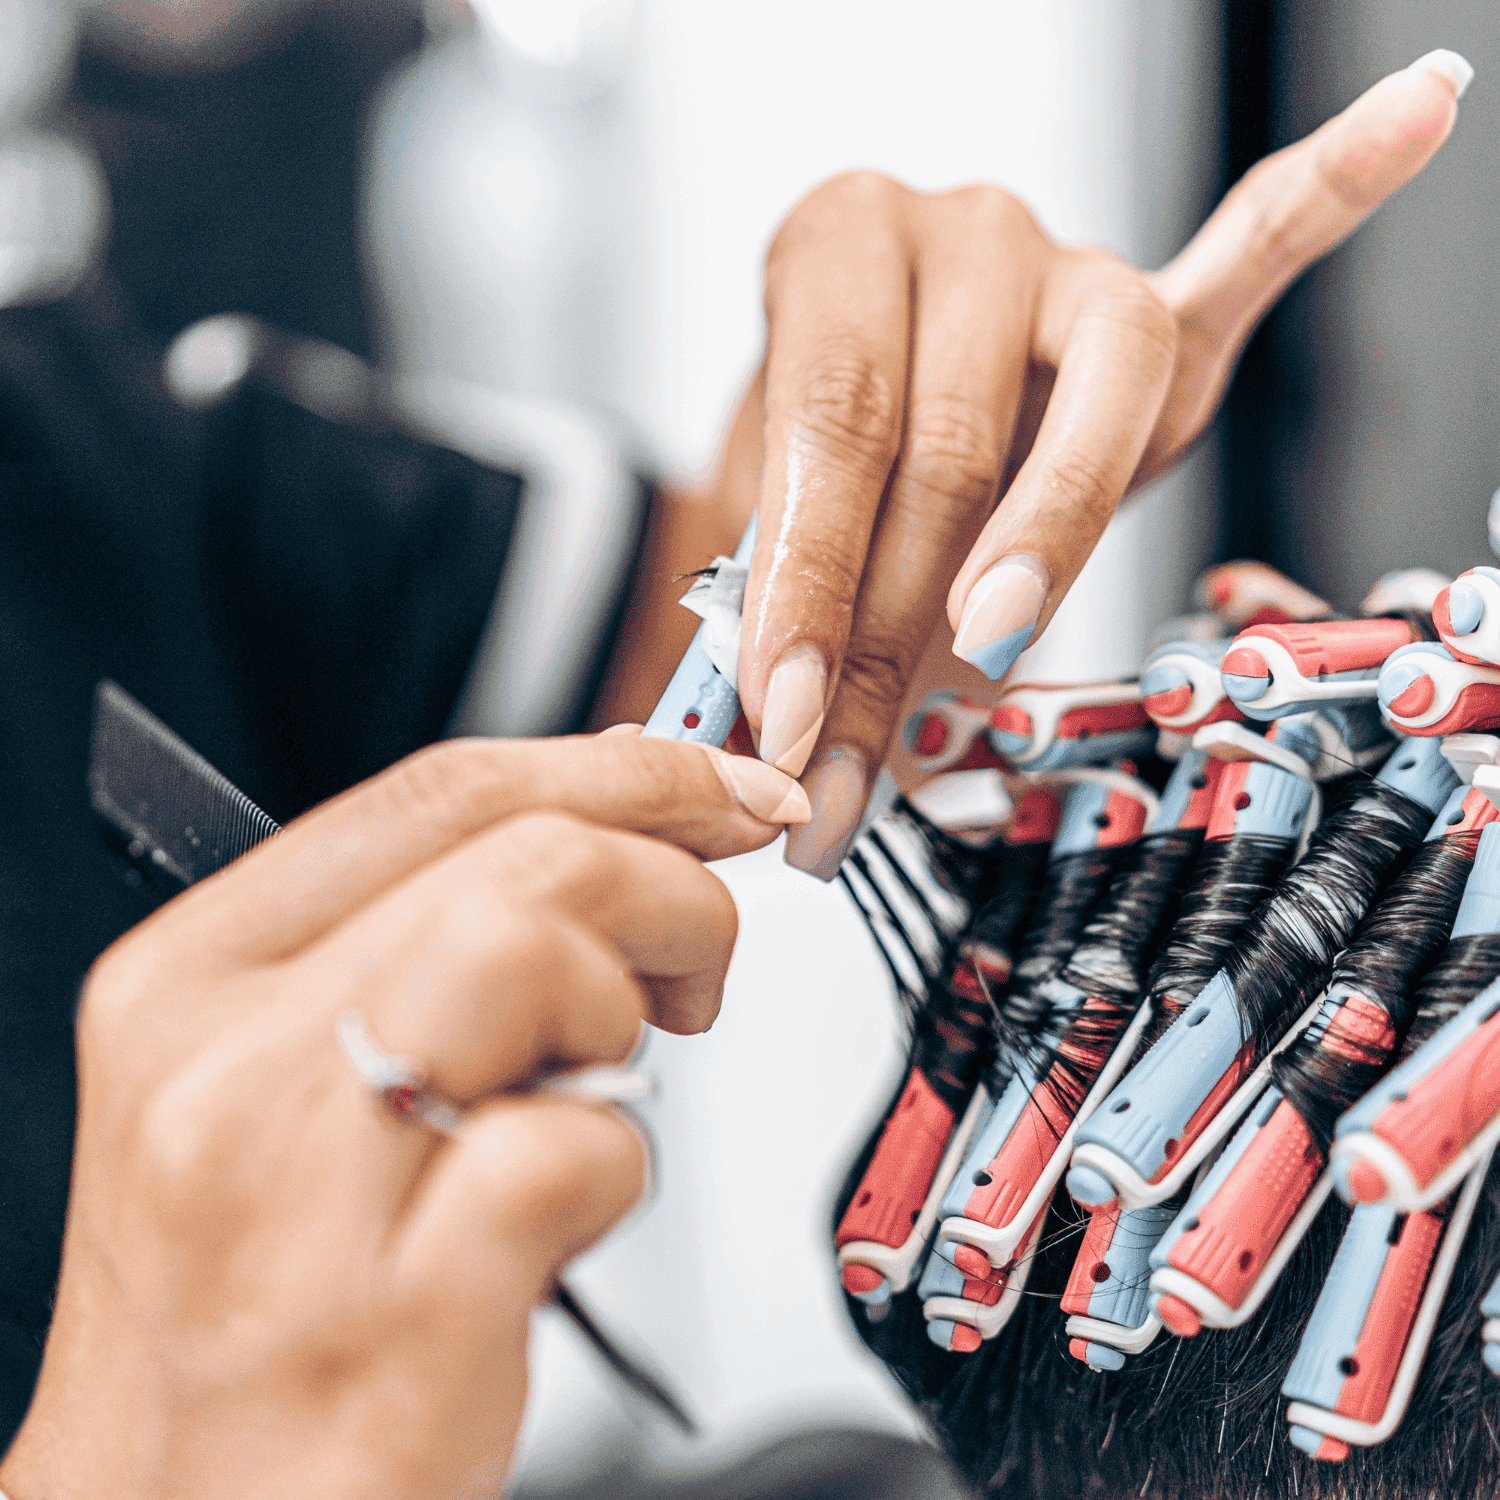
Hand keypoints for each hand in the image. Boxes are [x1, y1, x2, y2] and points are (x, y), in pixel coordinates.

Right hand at [0, 734, 805, 1499]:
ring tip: (597, 1087)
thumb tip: (598, 832)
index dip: (617, 768)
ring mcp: (302, 1190)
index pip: (439, 791)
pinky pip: (575, 1148)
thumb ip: (412, 952)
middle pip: (516, 857)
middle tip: (692, 962)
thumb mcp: (277, 1095)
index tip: (720, 788)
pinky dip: (616, 1166)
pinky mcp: (399, 1315)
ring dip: (623, 1013)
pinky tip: (564, 1217)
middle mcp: (226, 1068)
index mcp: (190, 984)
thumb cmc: (246, 1312)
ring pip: (532, 953)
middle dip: (664, 885)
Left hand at [721, 49, 1468, 877]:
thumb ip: (792, 594)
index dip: (809, 577)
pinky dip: (1331, 194)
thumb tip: (794, 731)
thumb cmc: (825, 460)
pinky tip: (1414, 118)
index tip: (787, 709)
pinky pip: (1253, 248)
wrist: (868, 406)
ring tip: (993, 639)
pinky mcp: (1156, 313)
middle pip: (951, 437)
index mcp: (835, 248)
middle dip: (895, 624)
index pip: (831, 419)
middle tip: (850, 750)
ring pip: (1091, 408)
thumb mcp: (775, 513)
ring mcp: (1065, 267)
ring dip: (1040, 552)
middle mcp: (958, 234)